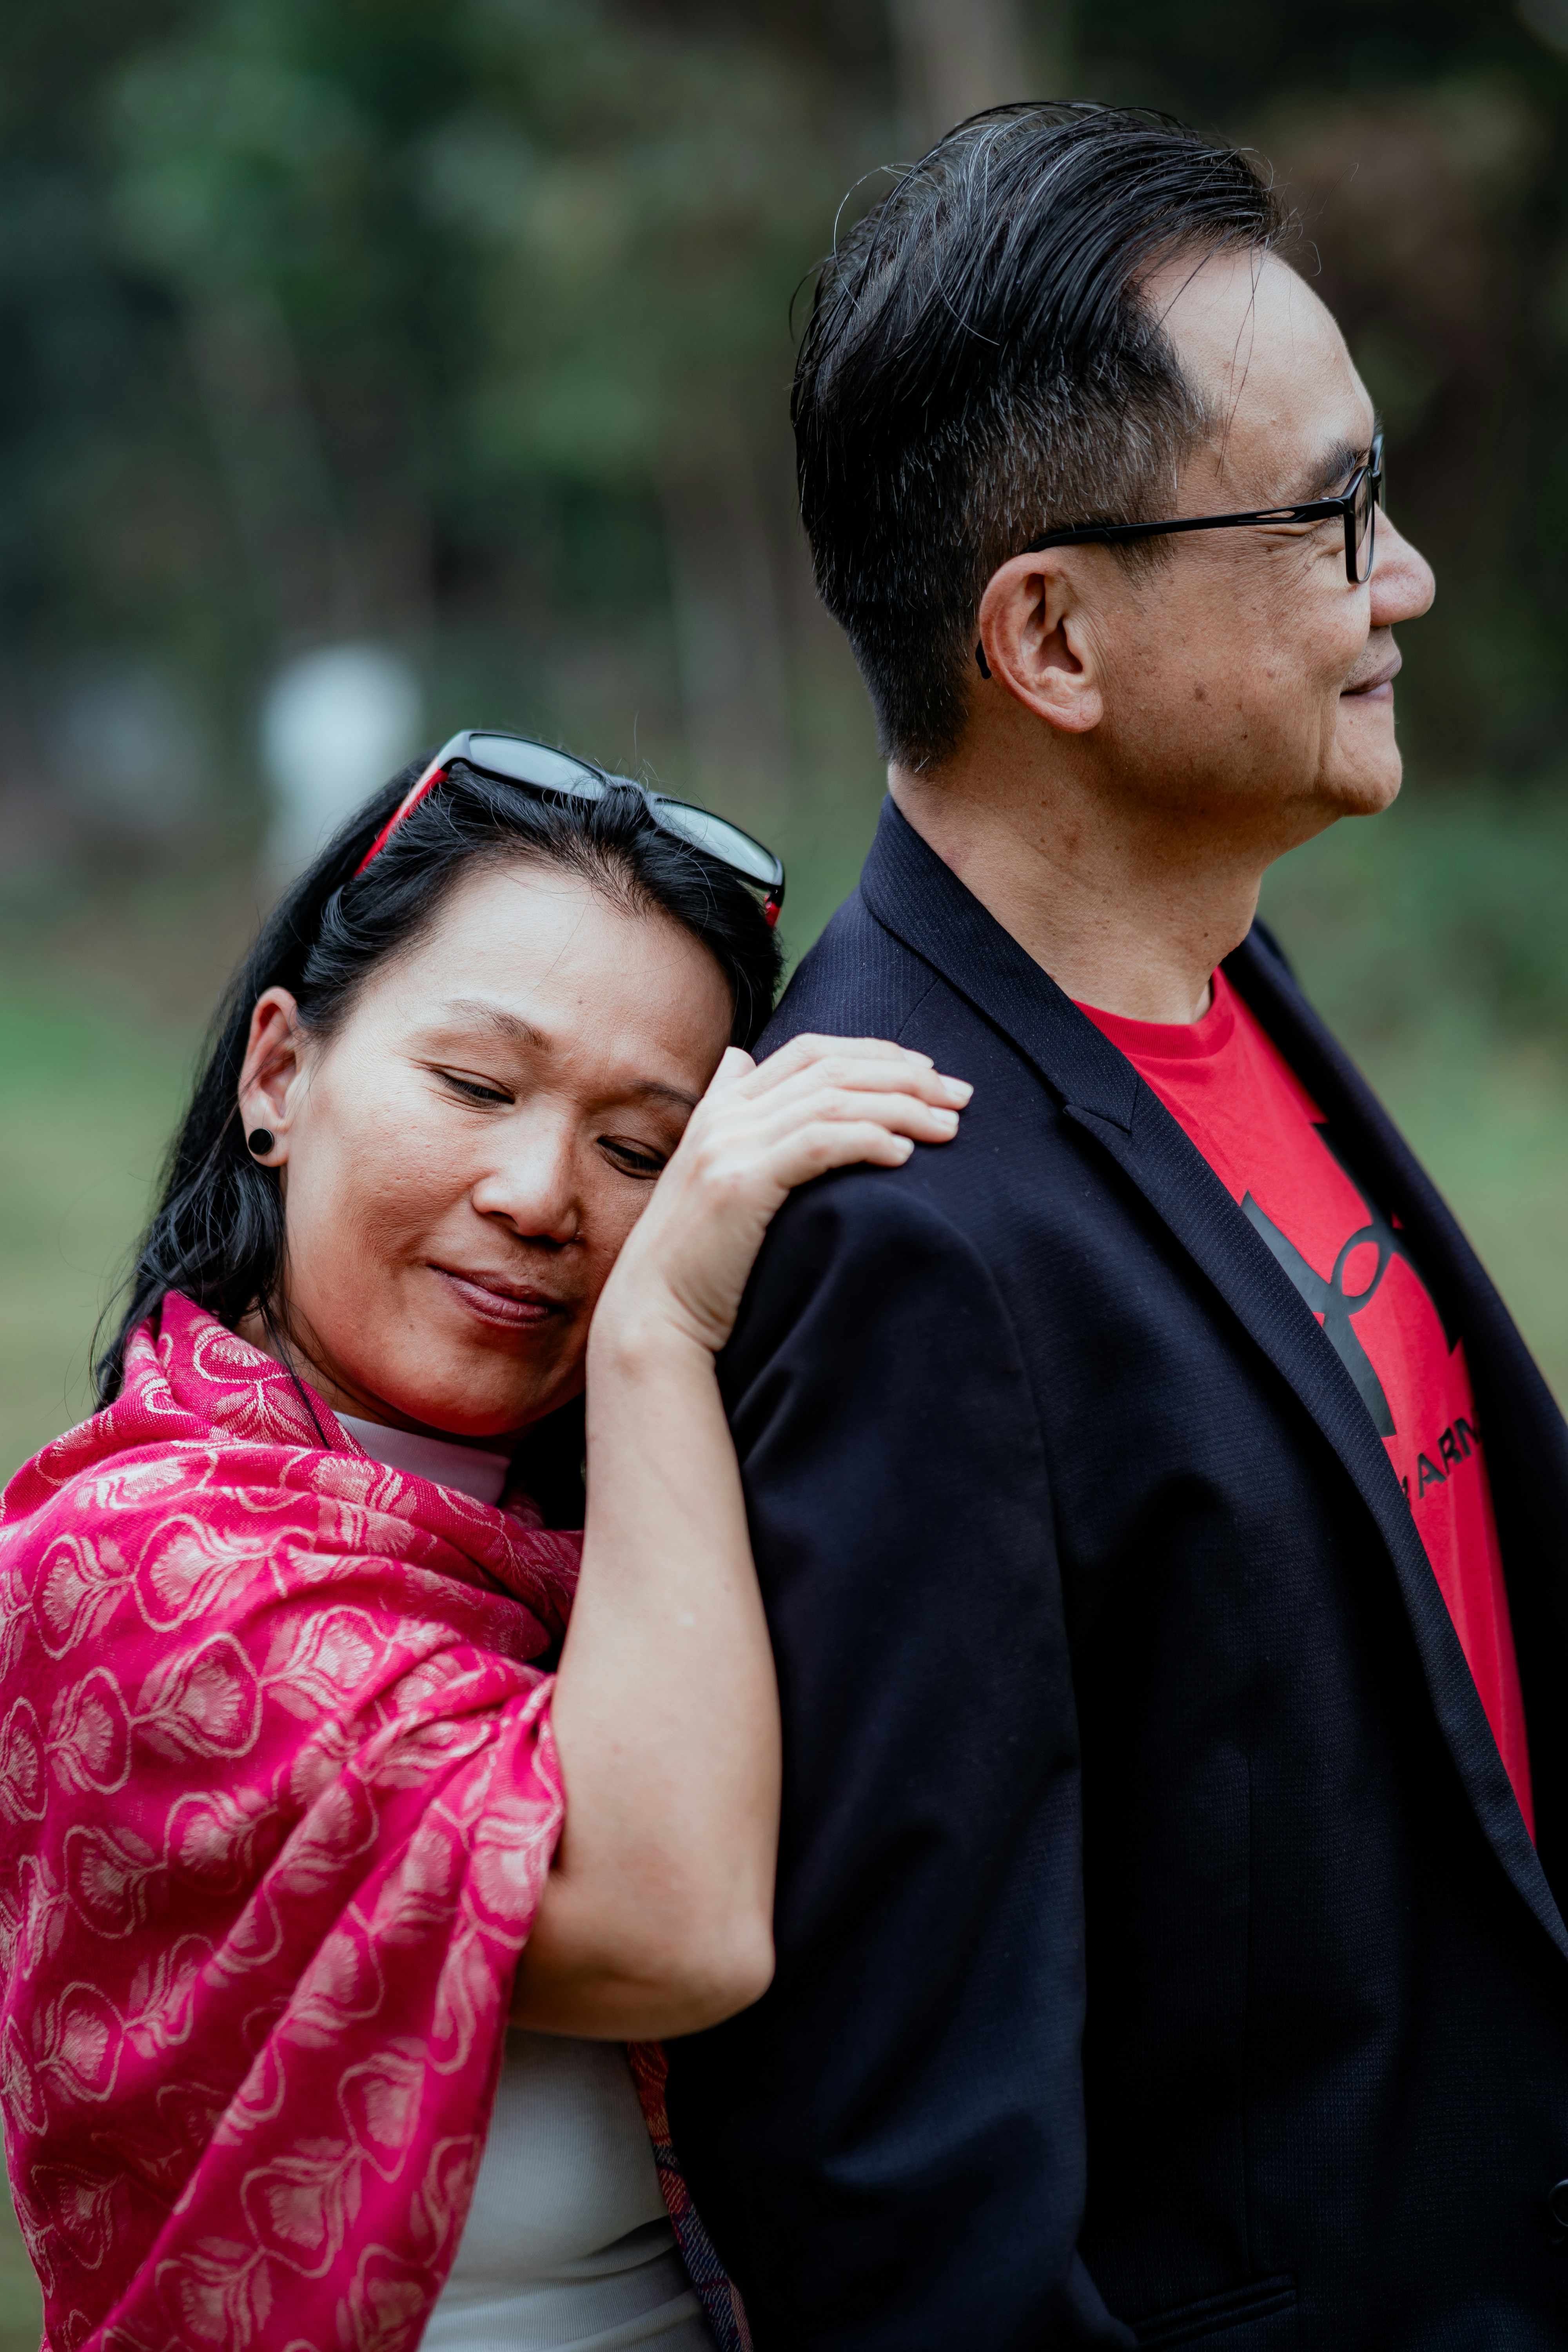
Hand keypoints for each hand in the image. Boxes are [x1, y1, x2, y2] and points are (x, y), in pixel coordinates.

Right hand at [595, 1035, 971, 1357]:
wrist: (652, 1314)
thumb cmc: (696, 1256)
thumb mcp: (708, 1170)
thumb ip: (728, 1113)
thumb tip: (740, 1058)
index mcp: (723, 1107)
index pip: (810, 1051)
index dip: (875, 1051)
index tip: (928, 1070)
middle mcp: (726, 1117)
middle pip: (830, 1067)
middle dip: (904, 1074)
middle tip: (959, 1095)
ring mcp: (730, 1147)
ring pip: (832, 1100)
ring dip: (901, 1107)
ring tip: (948, 1126)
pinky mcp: (741, 1184)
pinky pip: (818, 1143)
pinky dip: (867, 1139)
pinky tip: (904, 1152)